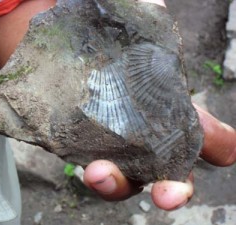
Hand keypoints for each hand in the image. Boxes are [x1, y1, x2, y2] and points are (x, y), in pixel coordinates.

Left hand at [83, 0, 235, 209]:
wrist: (55, 50)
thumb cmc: (98, 41)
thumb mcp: (126, 31)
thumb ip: (145, 24)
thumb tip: (155, 8)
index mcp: (164, 110)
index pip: (200, 133)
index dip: (218, 144)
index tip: (225, 151)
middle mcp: (142, 135)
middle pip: (166, 171)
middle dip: (175, 187)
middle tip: (170, 196)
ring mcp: (109, 145)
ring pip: (123, 178)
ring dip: (118, 182)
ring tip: (101, 173)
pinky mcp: (77, 148)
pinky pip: (86, 168)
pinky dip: (91, 172)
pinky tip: (85, 165)